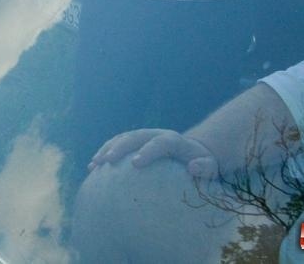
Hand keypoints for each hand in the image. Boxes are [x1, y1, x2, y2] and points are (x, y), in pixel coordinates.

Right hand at [89, 128, 218, 177]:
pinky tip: (93, 166)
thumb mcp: (210, 167)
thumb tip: (194, 167)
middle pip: (135, 136)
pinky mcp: (135, 143)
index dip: (147, 151)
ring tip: (94, 164)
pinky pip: (116, 144)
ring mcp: (144, 136)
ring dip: (107, 149)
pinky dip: (104, 152)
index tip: (135, 164)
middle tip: (108, 161)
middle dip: (119, 147)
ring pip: (122, 138)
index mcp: (174, 140)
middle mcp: (156, 134)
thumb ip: (205, 167)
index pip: (160, 142)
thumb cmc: (202, 165)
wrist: (193, 152)